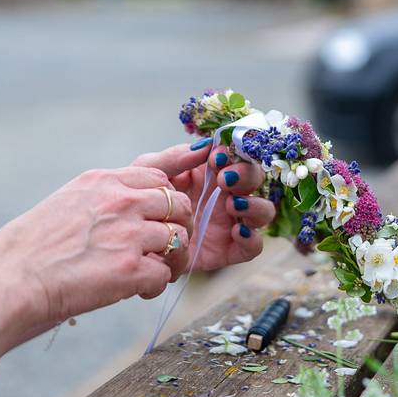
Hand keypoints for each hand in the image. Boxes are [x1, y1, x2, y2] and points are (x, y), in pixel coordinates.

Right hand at [0, 167, 193, 340]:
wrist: (9, 281)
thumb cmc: (31, 249)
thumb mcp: (68, 202)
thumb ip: (103, 198)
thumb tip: (131, 202)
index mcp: (103, 181)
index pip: (159, 175)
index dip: (170, 197)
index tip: (173, 213)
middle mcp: (121, 201)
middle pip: (179, 205)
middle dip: (180, 228)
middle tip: (166, 249)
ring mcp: (129, 233)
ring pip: (180, 240)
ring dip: (172, 260)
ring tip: (152, 274)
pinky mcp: (132, 268)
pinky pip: (166, 274)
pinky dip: (155, 287)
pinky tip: (137, 292)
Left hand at [132, 140, 275, 271]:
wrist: (134, 241)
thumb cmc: (142, 202)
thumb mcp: (151, 173)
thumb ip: (175, 157)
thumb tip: (205, 147)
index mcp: (210, 173)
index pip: (237, 156)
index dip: (235, 153)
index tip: (217, 157)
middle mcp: (226, 195)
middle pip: (255, 179)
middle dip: (246, 175)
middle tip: (225, 179)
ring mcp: (230, 223)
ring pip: (264, 211)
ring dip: (255, 205)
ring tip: (232, 205)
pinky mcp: (228, 250)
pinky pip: (254, 246)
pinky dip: (252, 239)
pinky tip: (236, 232)